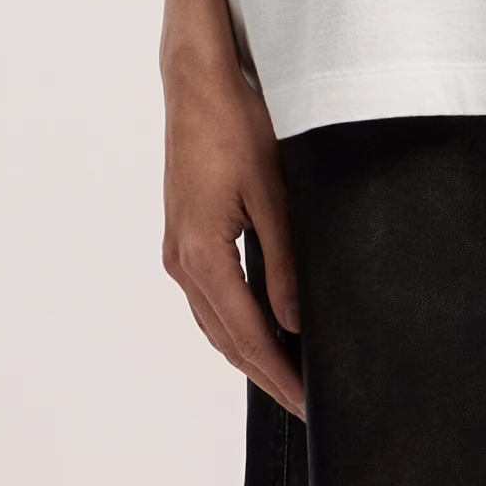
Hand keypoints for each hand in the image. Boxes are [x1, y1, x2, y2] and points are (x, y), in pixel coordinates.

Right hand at [160, 49, 304, 417]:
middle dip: (266, 374)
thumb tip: (295, 321)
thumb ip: (284, 261)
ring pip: (214, 323)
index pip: (247, 335)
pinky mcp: (183, 237)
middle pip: (227, 339)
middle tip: (304, 401)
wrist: (196, 84)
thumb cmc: (235, 124)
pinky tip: (260, 327)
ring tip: (288, 375)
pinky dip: (234, 323)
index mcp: (203, 255)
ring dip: (249, 352)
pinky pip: (209, 298)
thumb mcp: (271, 191)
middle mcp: (182, 261)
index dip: (279, 373)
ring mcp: (177, 251)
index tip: (307, 401)